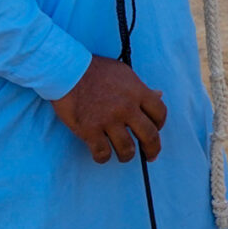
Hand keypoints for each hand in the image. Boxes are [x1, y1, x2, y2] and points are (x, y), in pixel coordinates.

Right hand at [52, 55, 167, 162]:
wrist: (68, 71)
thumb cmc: (96, 70)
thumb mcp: (124, 73)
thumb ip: (141, 87)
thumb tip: (159, 94)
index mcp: (137, 92)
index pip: (160, 113)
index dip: (159, 124)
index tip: (156, 130)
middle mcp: (126, 107)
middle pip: (149, 135)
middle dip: (152, 149)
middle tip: (150, 156)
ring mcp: (108, 120)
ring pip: (127, 149)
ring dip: (127, 156)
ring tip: (124, 155)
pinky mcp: (89, 130)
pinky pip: (102, 153)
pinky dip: (103, 158)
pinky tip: (102, 155)